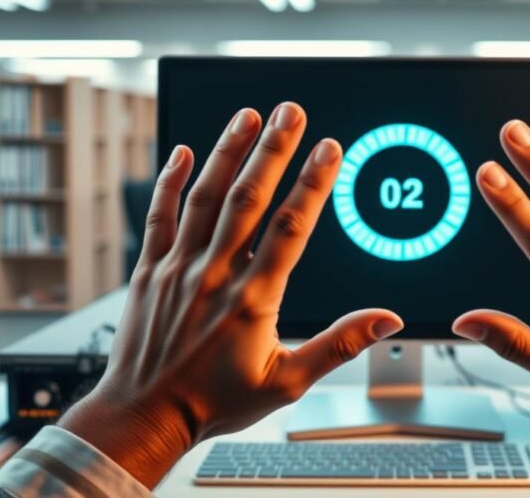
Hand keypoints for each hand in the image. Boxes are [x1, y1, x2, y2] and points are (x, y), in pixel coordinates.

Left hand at [60, 103, 402, 486]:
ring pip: (205, 198)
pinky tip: (185, 151)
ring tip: (248, 115)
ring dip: (228, 152)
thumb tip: (385, 320)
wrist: (144, 417)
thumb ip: (338, 345)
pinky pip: (159, 216)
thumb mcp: (288, 383)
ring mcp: (177, 269)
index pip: (290, 228)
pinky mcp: (148, 271)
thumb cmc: (214, 403)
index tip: (330, 149)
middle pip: (248, 198)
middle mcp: (214, 275)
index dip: (313, 183)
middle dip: (274, 149)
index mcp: (254, 300)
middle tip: (291, 112)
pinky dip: (171, 181)